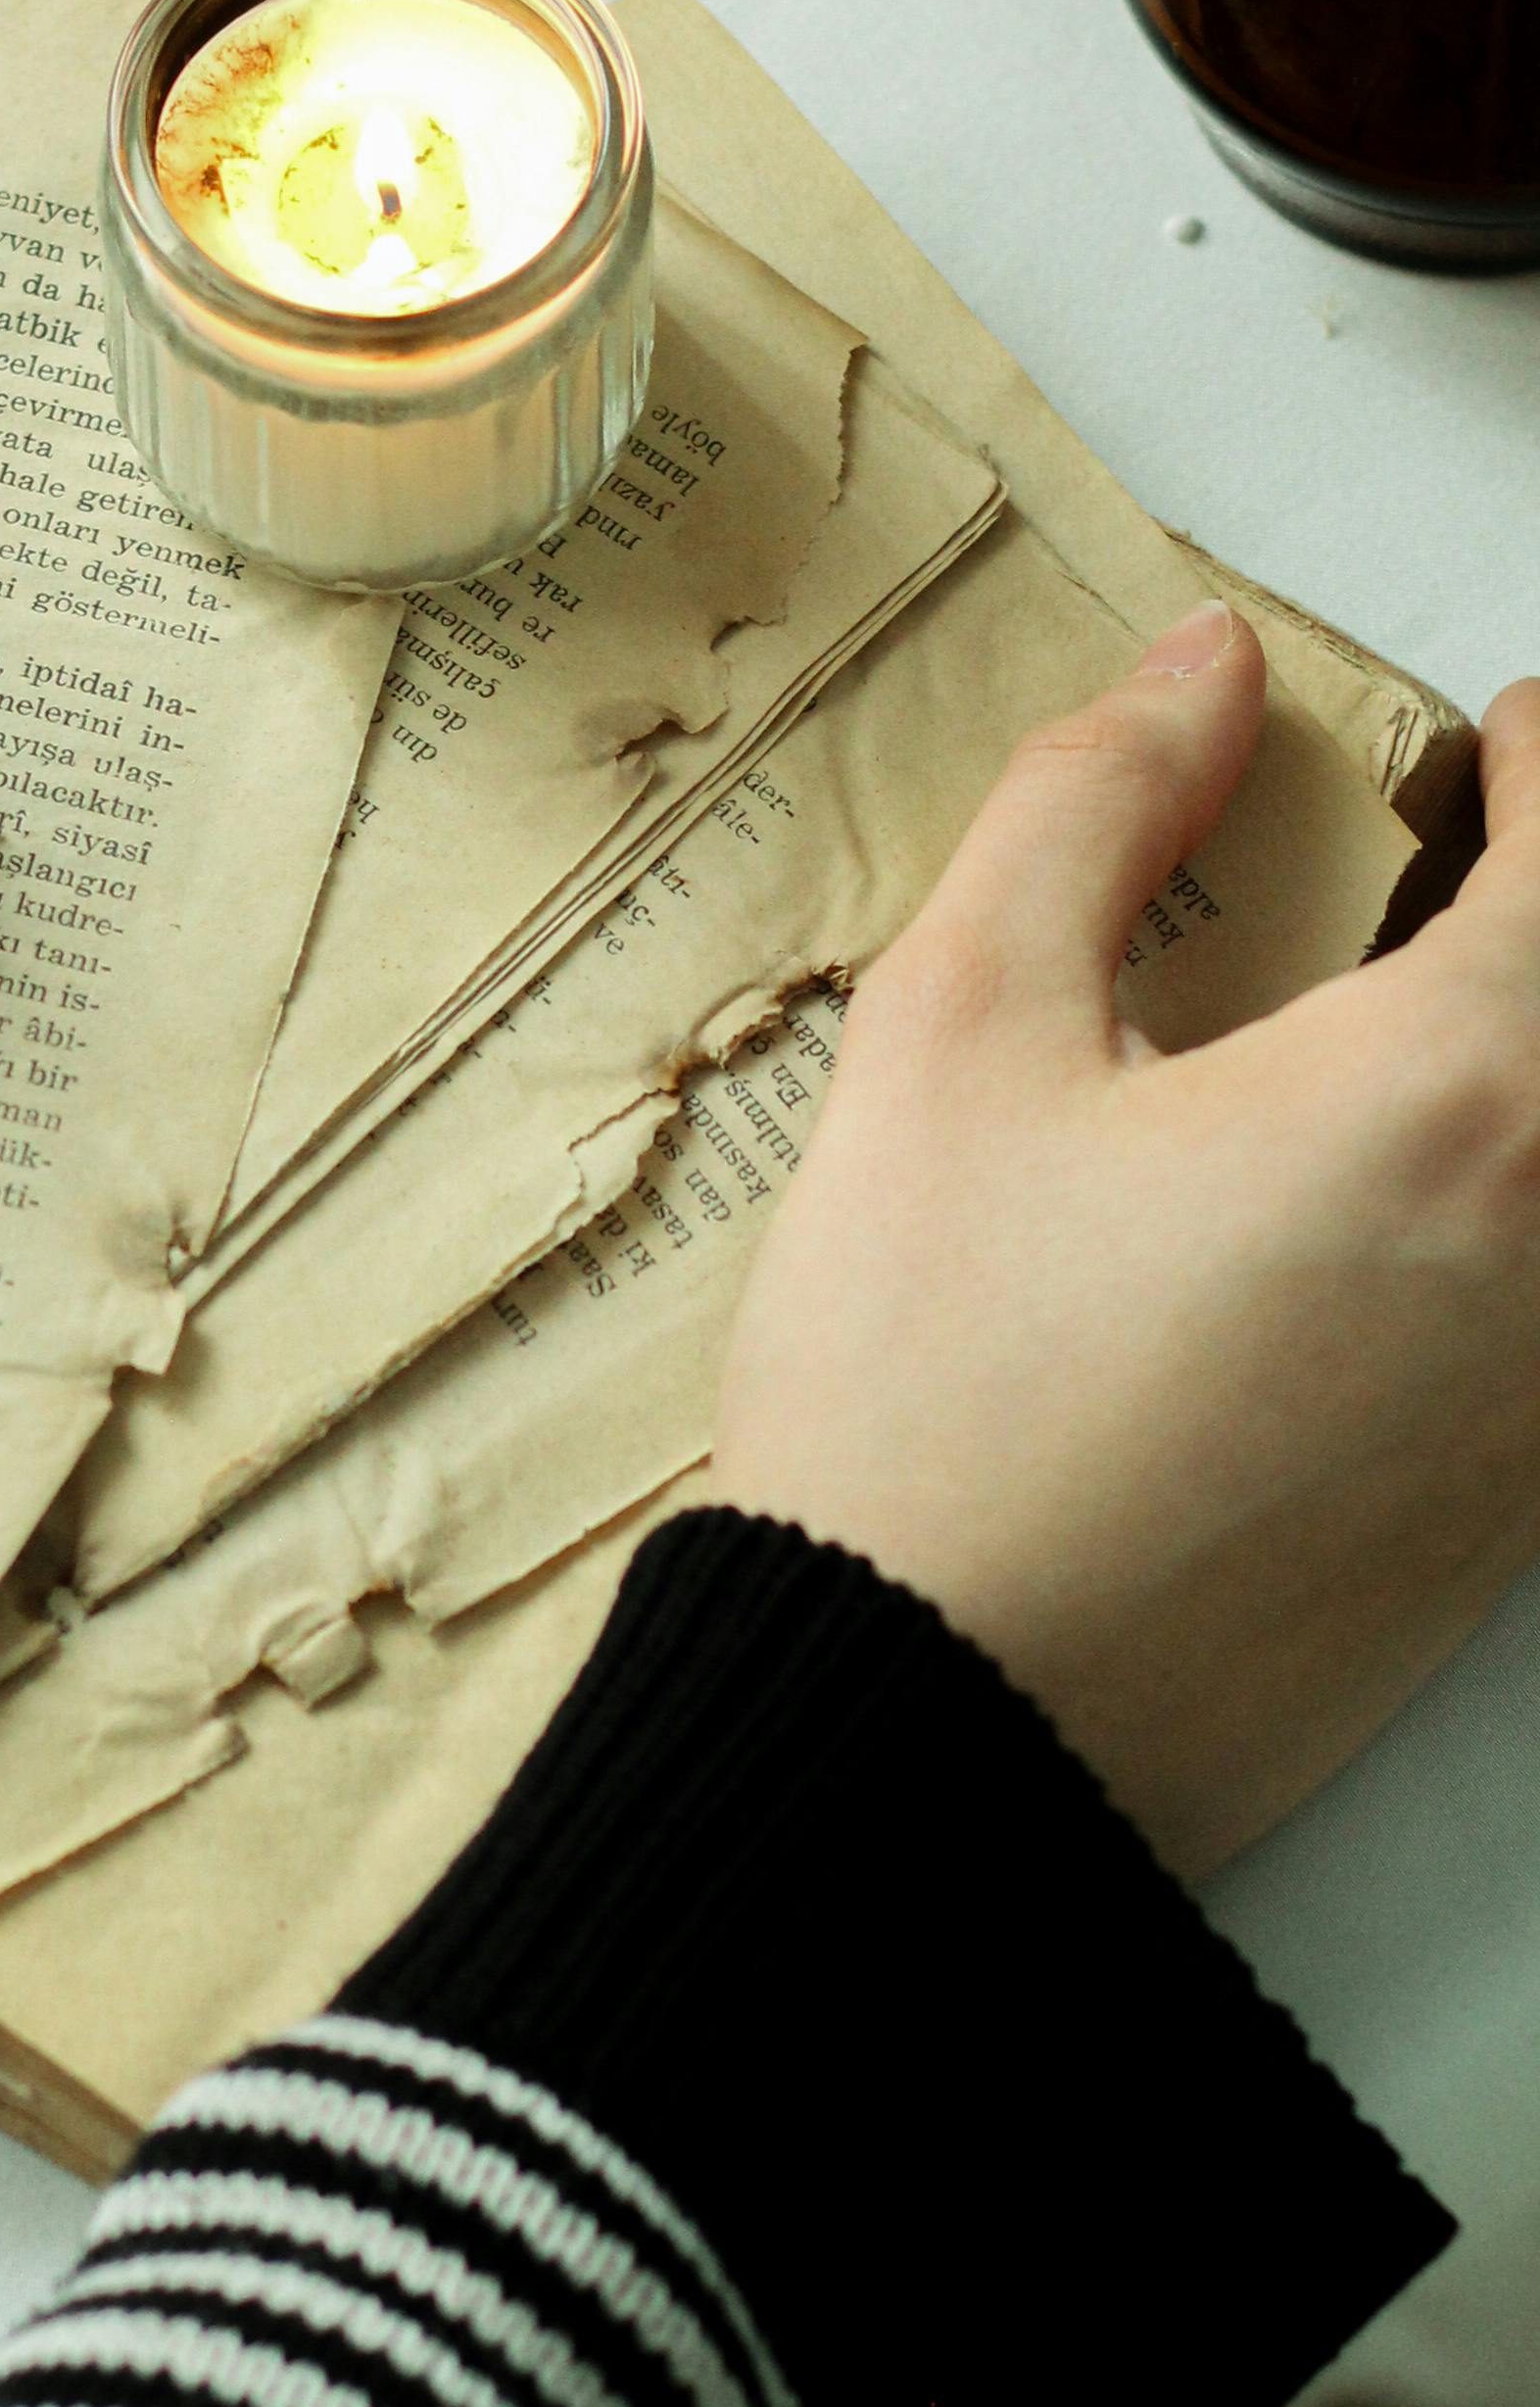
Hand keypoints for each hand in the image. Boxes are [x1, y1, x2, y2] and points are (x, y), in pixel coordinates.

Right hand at [706, 600, 1539, 1876]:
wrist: (930, 1739)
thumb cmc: (927, 1396)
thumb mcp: (951, 1041)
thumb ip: (1085, 807)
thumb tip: (1200, 667)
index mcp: (1451, 1094)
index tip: (1492, 733)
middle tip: (1450, 865)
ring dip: (1531, 1069)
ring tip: (1401, 1034)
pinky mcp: (1521, 1522)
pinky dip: (1515, 1205)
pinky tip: (1375, 1214)